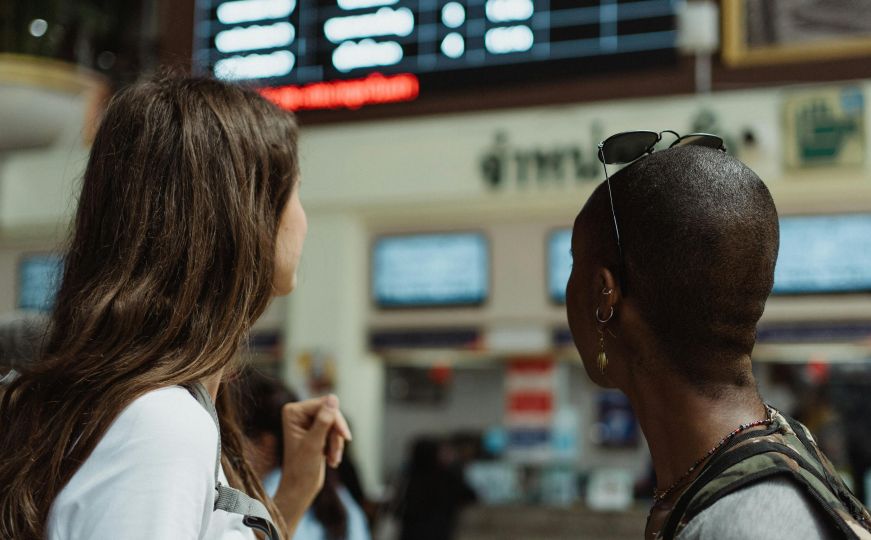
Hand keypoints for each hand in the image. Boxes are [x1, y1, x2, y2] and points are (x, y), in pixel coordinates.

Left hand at [272, 395, 351, 527]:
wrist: (300, 489)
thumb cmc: (302, 468)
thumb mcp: (314, 443)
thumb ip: (324, 421)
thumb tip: (333, 398)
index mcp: (293, 412)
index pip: (324, 405)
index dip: (336, 421)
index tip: (345, 438)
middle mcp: (299, 413)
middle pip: (331, 413)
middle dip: (336, 435)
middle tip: (336, 455)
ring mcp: (307, 422)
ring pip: (335, 424)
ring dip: (336, 443)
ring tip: (333, 460)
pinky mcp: (315, 431)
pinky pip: (334, 431)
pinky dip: (335, 446)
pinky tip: (332, 460)